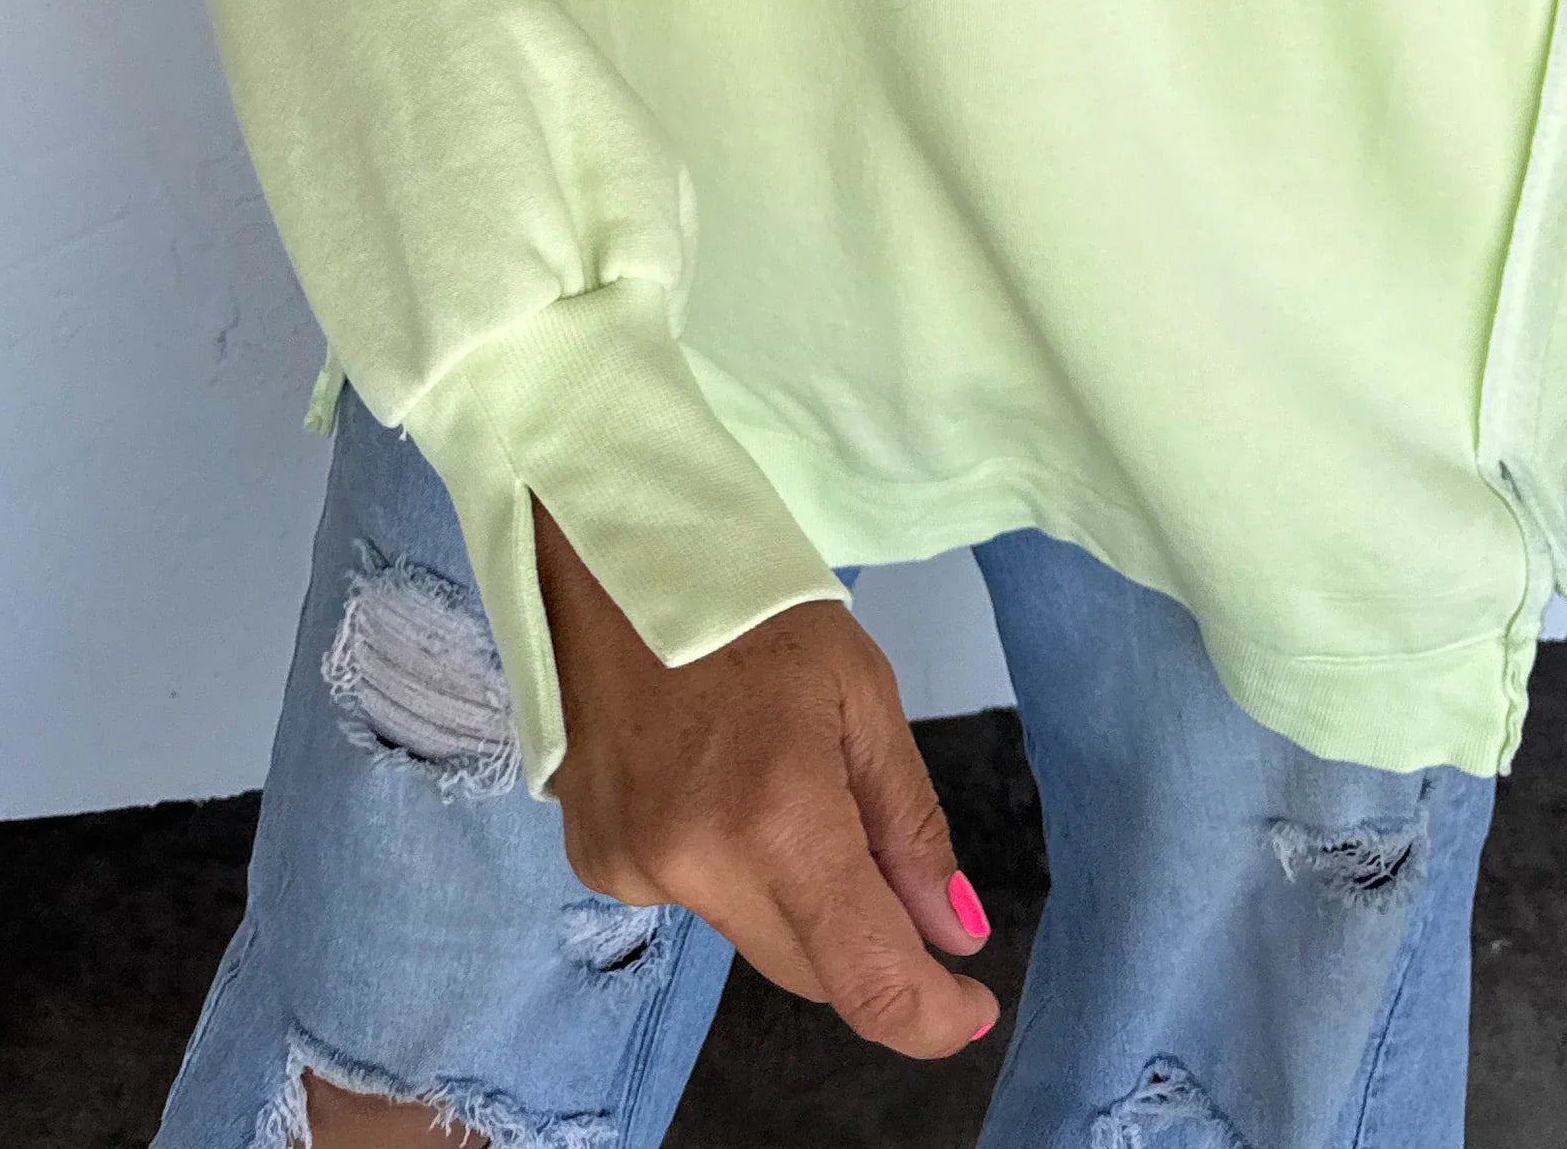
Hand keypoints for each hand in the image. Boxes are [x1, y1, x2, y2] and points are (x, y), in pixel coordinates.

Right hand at [532, 497, 999, 1060]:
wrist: (610, 549)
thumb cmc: (753, 606)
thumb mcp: (862, 692)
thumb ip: (909, 826)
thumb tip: (953, 935)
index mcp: (779, 818)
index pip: (866, 980)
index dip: (931, 1017)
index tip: (970, 1002)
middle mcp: (697, 865)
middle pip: (812, 969)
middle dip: (868, 939)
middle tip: (888, 859)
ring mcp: (633, 870)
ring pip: (753, 937)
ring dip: (795, 900)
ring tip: (785, 783)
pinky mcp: (596, 862)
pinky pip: (693, 901)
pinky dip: (726, 870)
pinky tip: (714, 782)